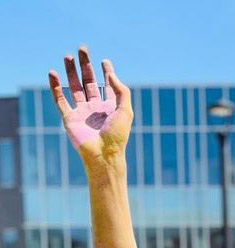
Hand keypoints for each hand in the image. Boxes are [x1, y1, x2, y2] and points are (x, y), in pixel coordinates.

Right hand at [48, 46, 131, 164]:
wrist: (103, 154)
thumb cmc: (117, 135)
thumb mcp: (125, 111)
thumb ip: (120, 91)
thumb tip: (111, 73)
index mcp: (110, 108)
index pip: (107, 86)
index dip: (106, 73)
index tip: (105, 61)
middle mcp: (95, 109)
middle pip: (89, 82)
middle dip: (85, 66)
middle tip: (82, 49)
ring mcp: (81, 113)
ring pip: (74, 88)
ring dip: (71, 72)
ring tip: (68, 56)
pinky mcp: (69, 118)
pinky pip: (60, 99)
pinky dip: (55, 86)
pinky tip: (53, 73)